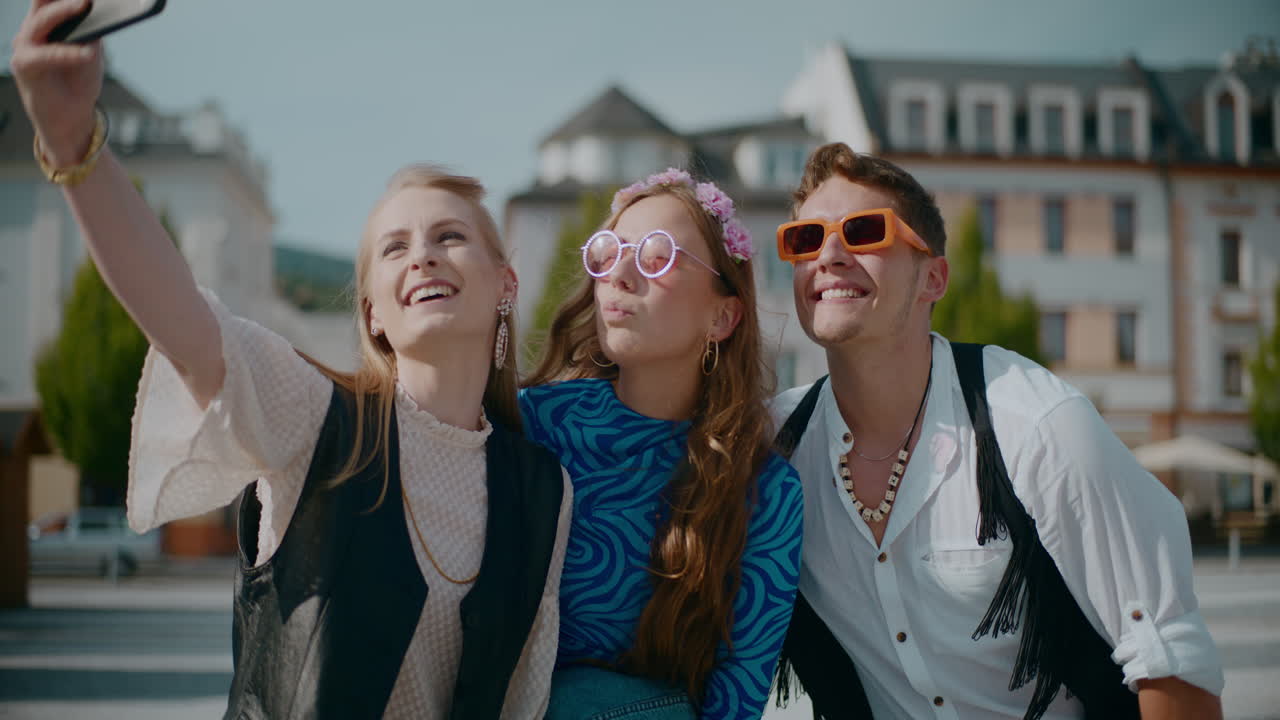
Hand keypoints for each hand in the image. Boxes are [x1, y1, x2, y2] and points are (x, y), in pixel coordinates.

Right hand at [9, 0, 104, 166]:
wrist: (71, 117)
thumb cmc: (80, 82)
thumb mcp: (91, 53)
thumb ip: (91, 32)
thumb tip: (95, 12)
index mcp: (47, 24)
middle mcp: (32, 31)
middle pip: (42, 2)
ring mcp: (25, 46)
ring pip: (41, 21)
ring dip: (63, 12)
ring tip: (84, 5)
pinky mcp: (24, 65)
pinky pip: (46, 54)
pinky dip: (67, 53)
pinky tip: (86, 54)